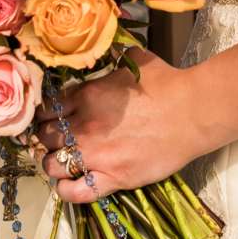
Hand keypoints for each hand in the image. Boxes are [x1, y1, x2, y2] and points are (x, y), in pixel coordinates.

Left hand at [35, 50, 207, 204]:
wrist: (193, 113)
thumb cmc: (168, 84)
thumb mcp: (136, 60)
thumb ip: (114, 57)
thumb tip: (108, 46)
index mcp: (85, 96)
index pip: (45, 110)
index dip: (44, 116)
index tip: (50, 119)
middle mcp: (84, 127)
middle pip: (44, 137)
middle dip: (46, 139)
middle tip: (56, 141)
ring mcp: (96, 155)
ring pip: (51, 166)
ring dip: (53, 164)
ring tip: (63, 162)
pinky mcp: (112, 178)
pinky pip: (74, 192)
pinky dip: (66, 190)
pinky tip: (69, 184)